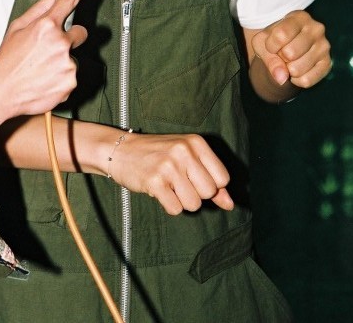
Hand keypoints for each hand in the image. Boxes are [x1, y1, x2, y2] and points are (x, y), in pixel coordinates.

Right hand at [0, 0, 92, 117]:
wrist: (2, 92)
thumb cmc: (7, 62)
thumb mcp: (16, 29)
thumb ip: (38, 10)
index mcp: (46, 26)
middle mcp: (60, 43)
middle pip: (80, 33)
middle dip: (69, 38)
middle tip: (50, 48)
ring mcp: (67, 63)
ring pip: (75, 56)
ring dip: (63, 60)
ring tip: (42, 67)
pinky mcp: (71, 81)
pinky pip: (72, 75)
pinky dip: (62, 77)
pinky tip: (46, 78)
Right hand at [105, 131, 233, 215]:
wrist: (122, 150)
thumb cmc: (159, 155)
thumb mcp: (187, 158)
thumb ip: (211, 179)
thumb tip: (231, 204)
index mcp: (196, 143)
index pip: (223, 178)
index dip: (212, 186)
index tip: (195, 179)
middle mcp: (184, 151)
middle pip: (209, 192)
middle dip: (197, 194)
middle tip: (180, 183)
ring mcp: (169, 166)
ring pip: (194, 204)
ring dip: (182, 201)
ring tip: (169, 186)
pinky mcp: (154, 181)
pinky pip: (175, 209)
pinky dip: (169, 206)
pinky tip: (160, 191)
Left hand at [251, 10, 330, 90]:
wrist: (286, 49)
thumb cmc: (273, 40)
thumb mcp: (262, 42)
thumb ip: (268, 57)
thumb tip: (282, 77)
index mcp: (299, 17)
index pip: (281, 35)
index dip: (270, 45)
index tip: (271, 44)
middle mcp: (316, 29)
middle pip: (290, 53)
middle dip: (280, 58)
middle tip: (282, 53)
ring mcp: (324, 46)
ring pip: (297, 69)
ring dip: (287, 70)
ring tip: (289, 60)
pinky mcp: (327, 64)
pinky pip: (306, 80)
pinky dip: (296, 80)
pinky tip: (297, 70)